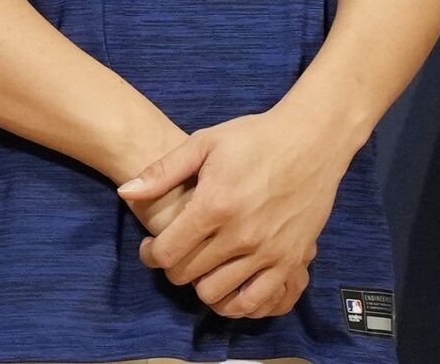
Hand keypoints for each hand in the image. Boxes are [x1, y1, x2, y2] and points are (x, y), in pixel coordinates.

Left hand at [118, 107, 348, 319]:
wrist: (314, 138)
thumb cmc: (256, 137)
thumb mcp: (206, 142)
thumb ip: (163, 171)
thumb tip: (125, 193)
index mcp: (214, 205)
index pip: (166, 253)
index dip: (150, 254)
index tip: (152, 247)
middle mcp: (239, 234)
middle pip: (186, 275)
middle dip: (174, 266)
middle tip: (179, 251)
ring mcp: (267, 250)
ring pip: (215, 294)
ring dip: (202, 283)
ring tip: (204, 266)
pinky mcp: (290, 259)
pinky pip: (255, 300)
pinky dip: (236, 301)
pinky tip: (231, 283)